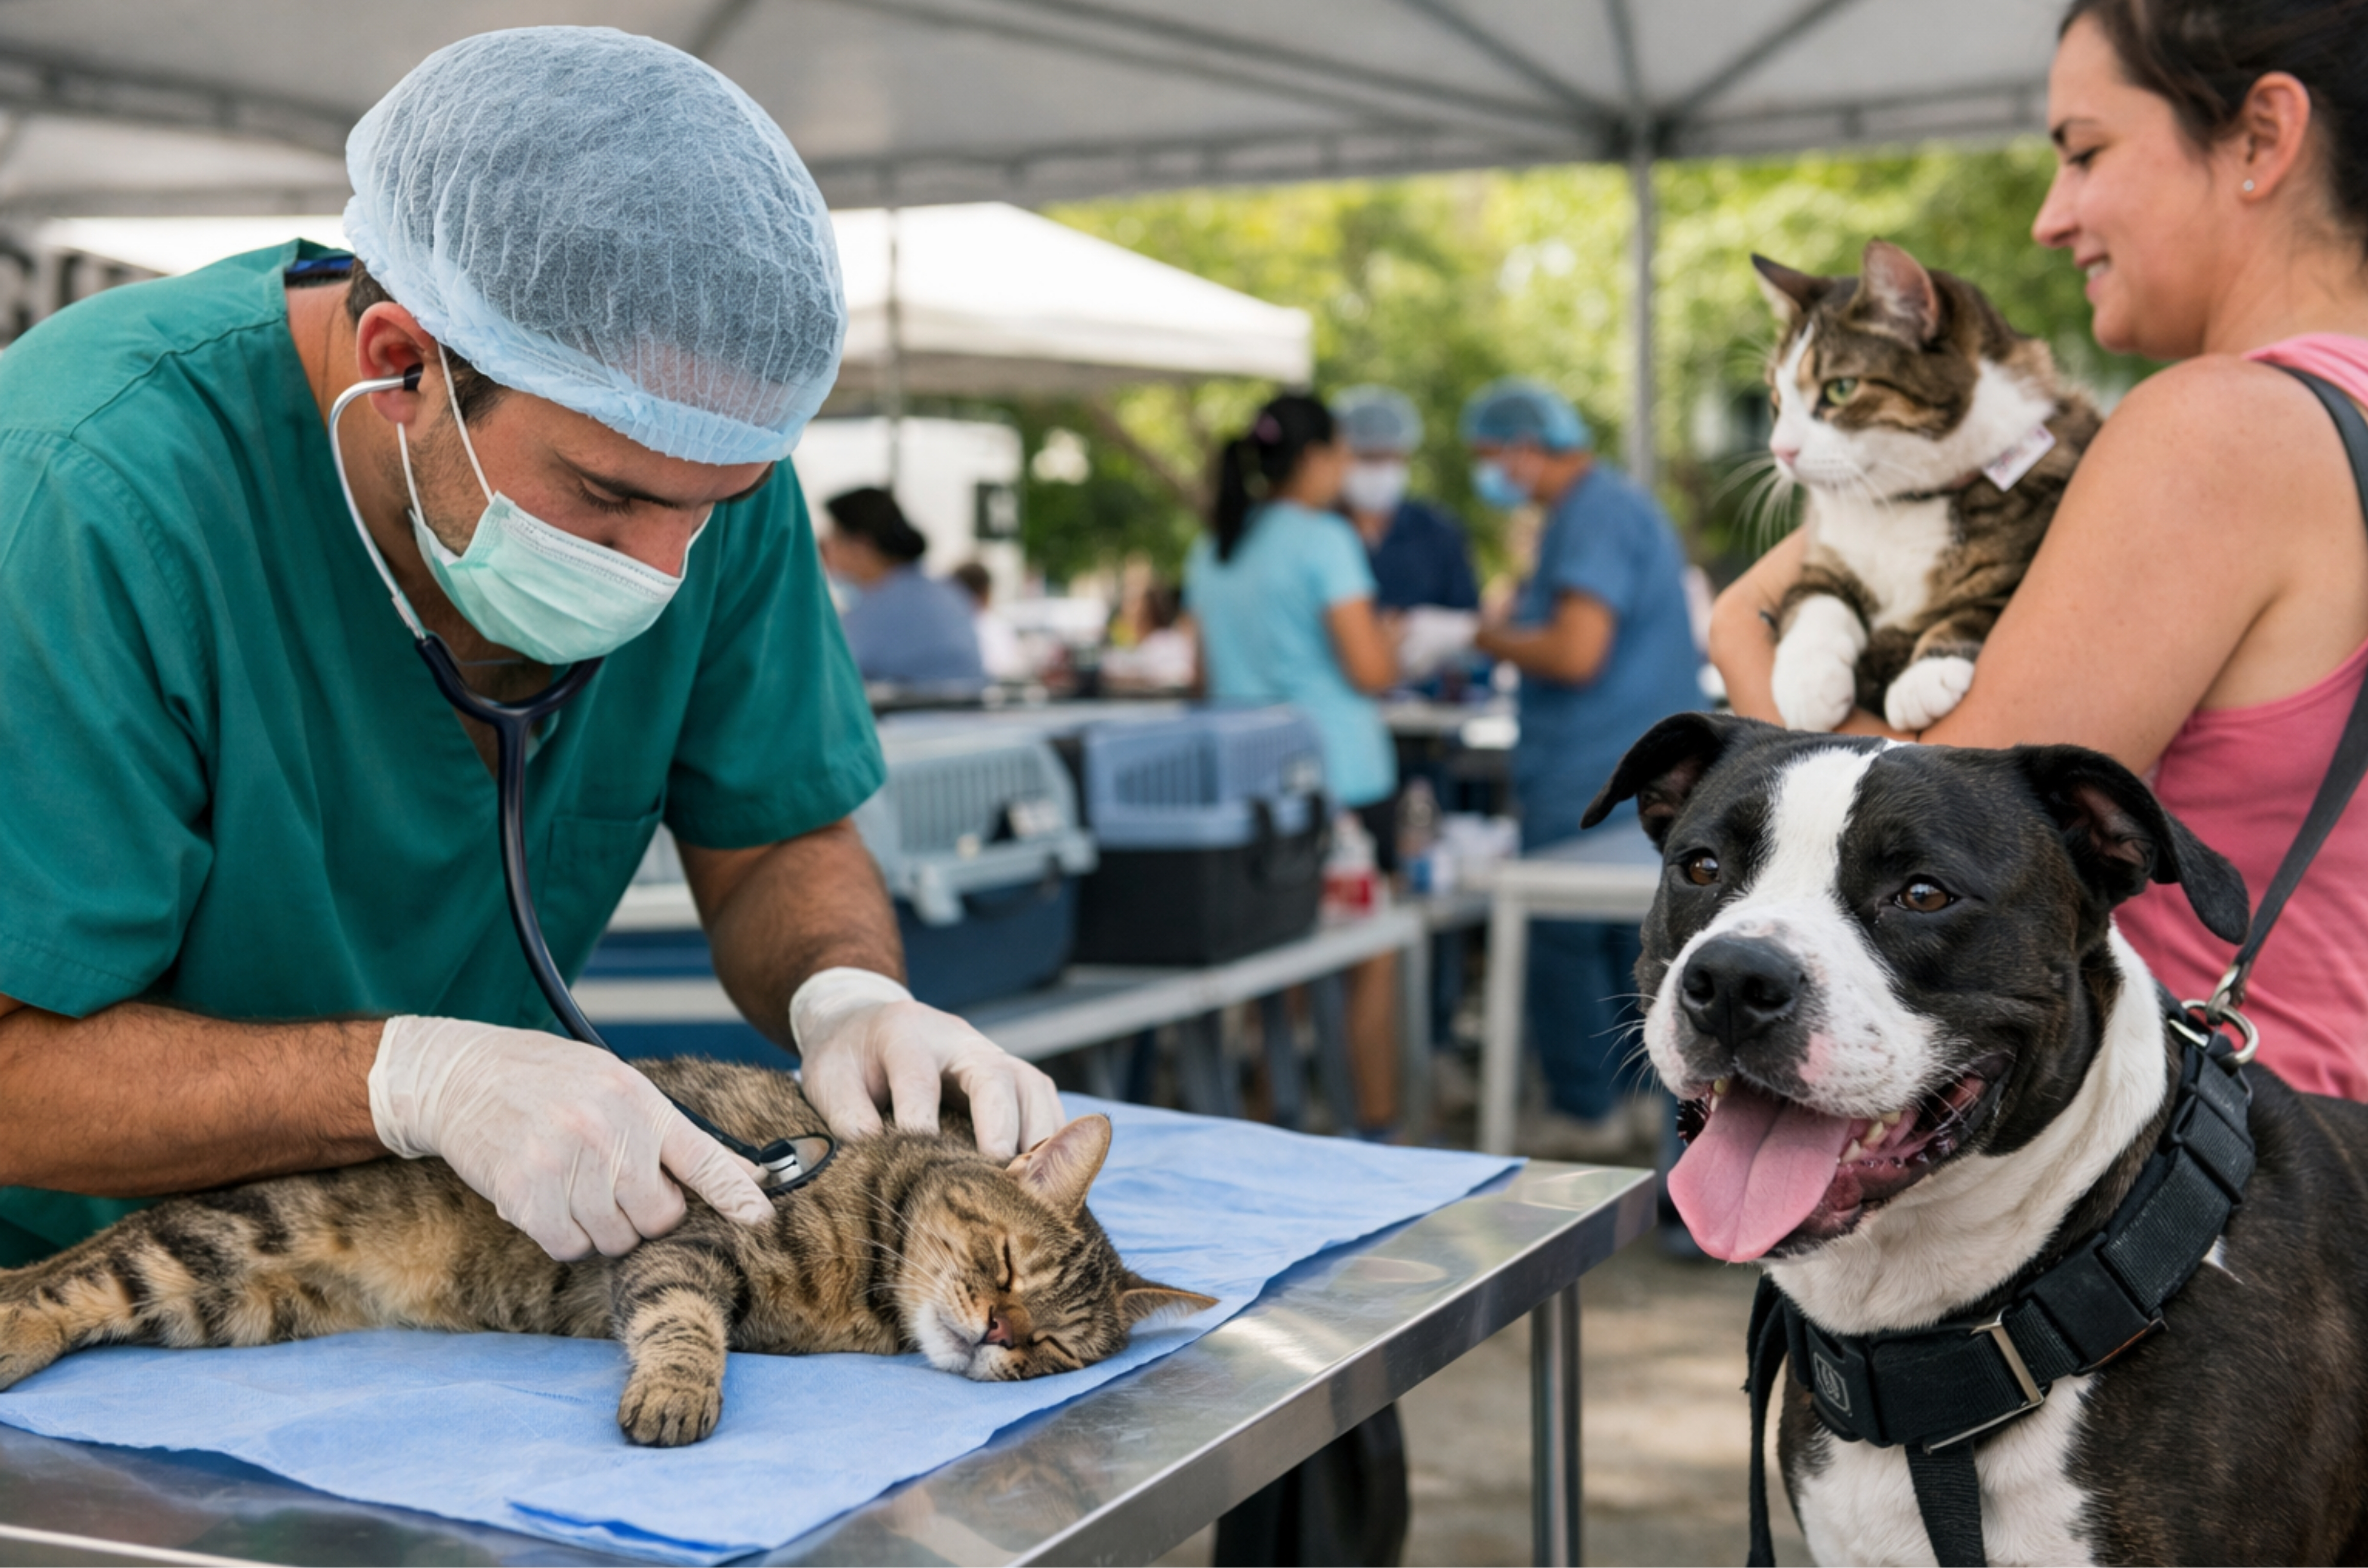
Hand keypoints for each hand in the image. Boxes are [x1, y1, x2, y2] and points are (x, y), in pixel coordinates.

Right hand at [371, 1017, 771, 1260]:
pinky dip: (565, 1235)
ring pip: (613, 1239)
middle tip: (615, 1184)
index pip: (703, 1158)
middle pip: (659, 1216)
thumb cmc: (551, 1081)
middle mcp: (607, 1133)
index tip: (761, 1220)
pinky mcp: (524, 1194)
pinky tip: (550, 1200)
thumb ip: (679, 1137)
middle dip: (645, 1213)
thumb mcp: (620, 1088)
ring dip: (601, 1226)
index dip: (736, 1196)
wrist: (463, 1076)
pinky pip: (569, 1246)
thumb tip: (748, 1178)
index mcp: (638, 1102)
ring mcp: (564, 1164)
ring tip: (576, 1185)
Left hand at [792, 969, 1063, 1159]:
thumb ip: (845, 1114)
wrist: (870, 1025)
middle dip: (999, 1128)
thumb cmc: (849, 1060)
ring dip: (1037, 1139)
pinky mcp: (1015, 1078)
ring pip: (1033, 1090)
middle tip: (997, 1180)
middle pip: (996, 1077)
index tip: (922, 1167)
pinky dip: (1051, 1143)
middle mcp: (961, 1040)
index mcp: (907, 1033)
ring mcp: (995, 1056)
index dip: (921, 1121)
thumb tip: (874, 1156)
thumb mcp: (828, 1078)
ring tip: (1029, 1190)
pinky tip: (1045, 1182)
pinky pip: (1047, 1105)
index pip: (919, 1078)